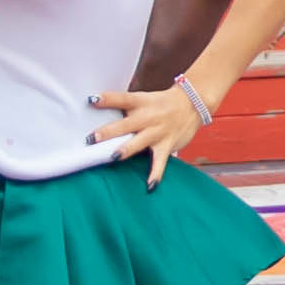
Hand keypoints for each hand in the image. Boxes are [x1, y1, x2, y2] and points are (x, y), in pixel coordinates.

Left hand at [92, 68, 215, 179]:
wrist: (192, 103)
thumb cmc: (162, 103)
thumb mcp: (145, 99)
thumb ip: (126, 107)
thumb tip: (97, 111)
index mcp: (141, 102)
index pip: (123, 98)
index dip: (107, 99)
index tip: (92, 100)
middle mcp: (148, 117)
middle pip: (126, 124)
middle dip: (109, 132)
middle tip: (92, 138)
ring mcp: (157, 132)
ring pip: (139, 142)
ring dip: (126, 150)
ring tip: (114, 157)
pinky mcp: (166, 145)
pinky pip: (160, 162)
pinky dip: (156, 174)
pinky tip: (150, 186)